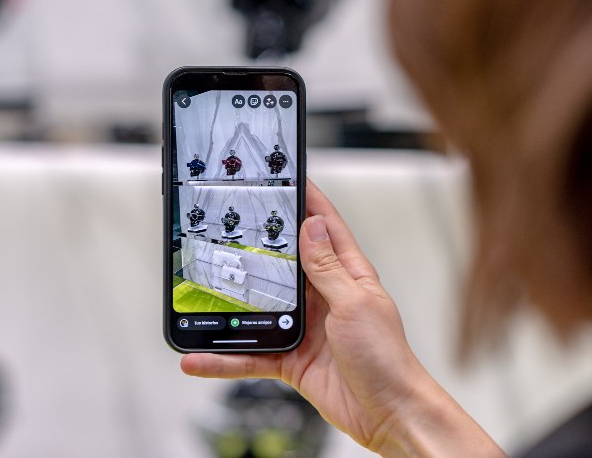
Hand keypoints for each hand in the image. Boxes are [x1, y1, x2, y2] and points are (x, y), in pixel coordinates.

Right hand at [181, 181, 503, 456]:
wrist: (388, 413)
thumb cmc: (387, 358)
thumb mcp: (355, 304)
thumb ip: (328, 268)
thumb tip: (311, 227)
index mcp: (348, 275)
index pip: (325, 228)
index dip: (308, 200)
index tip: (289, 176)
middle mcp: (324, 297)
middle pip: (285, 262)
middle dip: (259, 243)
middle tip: (230, 223)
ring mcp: (305, 327)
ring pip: (261, 306)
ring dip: (235, 303)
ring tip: (205, 289)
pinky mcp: (290, 358)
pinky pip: (252, 353)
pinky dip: (226, 358)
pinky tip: (203, 357)